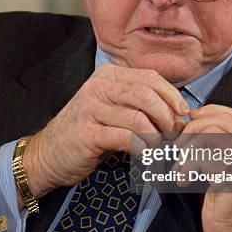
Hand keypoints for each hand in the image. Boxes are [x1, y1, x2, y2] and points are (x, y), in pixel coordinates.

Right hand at [21, 65, 188, 201]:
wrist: (49, 153)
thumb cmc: (89, 131)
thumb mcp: (113, 108)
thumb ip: (140, 104)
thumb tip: (179, 113)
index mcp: (108, 75)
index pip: (150, 78)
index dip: (172, 95)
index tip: (183, 113)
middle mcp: (98, 87)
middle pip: (147, 95)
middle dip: (167, 117)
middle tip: (172, 134)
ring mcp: (90, 109)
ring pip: (139, 118)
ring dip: (156, 136)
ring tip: (158, 147)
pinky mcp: (87, 134)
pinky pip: (126, 139)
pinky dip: (142, 149)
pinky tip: (145, 156)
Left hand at [174, 105, 231, 231]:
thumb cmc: (227, 207)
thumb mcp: (226, 169)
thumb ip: (217, 147)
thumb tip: (189, 125)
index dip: (209, 113)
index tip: (190, 123)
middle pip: (222, 120)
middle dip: (193, 129)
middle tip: (179, 148)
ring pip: (212, 133)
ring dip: (188, 148)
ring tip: (181, 166)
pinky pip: (205, 157)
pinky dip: (187, 166)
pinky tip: (184, 180)